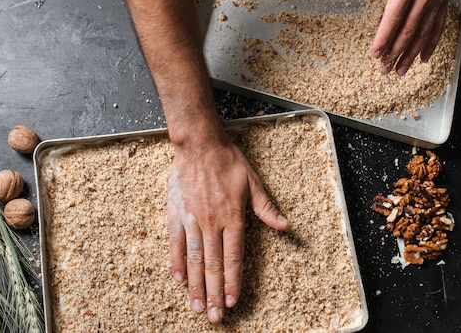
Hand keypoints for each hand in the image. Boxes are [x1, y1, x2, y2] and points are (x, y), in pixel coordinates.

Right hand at [167, 132, 288, 322]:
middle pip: (213, 265)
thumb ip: (266, 208)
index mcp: (232, 217)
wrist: (199, 144)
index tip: (233, 302)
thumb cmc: (228, 161)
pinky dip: (176, 262)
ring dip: (196, 285)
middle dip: (215, 293)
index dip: (233, 282)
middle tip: (215, 317)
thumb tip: (285, 225)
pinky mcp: (176, 213)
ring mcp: (192, 219)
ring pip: (193, 259)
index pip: (234, 258)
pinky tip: (178, 279)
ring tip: (197, 306)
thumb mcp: (253, 182)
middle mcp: (211, 223)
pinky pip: (175, 242)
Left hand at [357, 0, 456, 74]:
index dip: (384, 37)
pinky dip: (430, 45)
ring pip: (422, 34)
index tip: (376, 52)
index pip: (394, 16)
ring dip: (410, 54)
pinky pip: (437, 28)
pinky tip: (423, 58)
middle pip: (408, 31)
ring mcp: (435, 1)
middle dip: (395, 53)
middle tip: (384, 69)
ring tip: (400, 71)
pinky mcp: (442, 2)